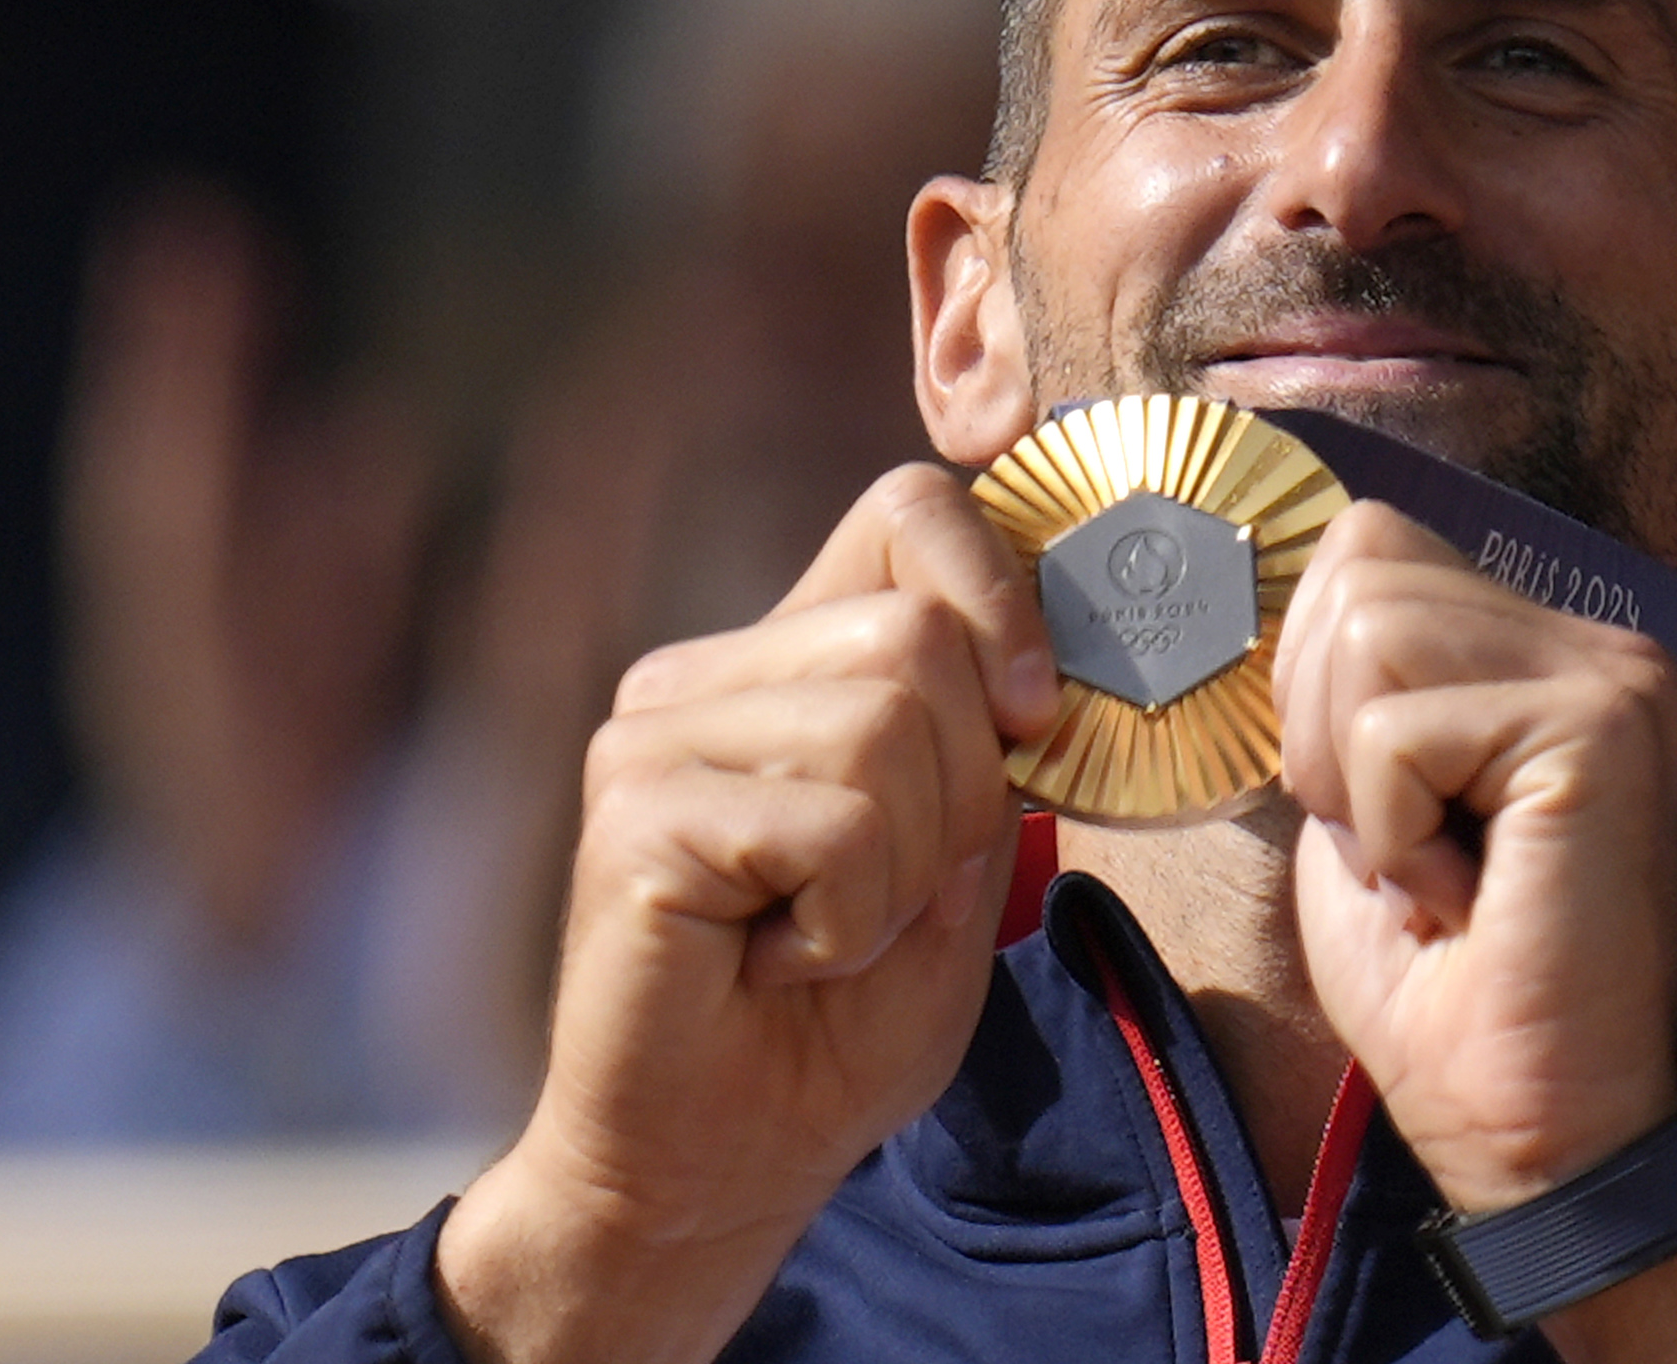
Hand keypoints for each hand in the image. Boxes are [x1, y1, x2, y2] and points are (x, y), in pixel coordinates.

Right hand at [436, 465, 1058, 1363]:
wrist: (721, 1165)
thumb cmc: (839, 1024)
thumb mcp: (963, 866)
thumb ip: (994, 750)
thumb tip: (1040, 662)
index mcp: (792, 657)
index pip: (913, 510)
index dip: (1004, 595)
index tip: (1032, 722)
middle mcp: (709, 671)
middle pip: (922, 633)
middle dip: (961, 789)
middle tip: (885, 893)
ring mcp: (655, 735)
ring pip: (886, 724)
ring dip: (904, 868)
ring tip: (825, 932)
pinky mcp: (636, 815)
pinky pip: (833, 826)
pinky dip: (848, 921)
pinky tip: (780, 962)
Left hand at [1274, 503, 1676, 1213]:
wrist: (1534, 1129)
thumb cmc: (1440, 989)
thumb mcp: (1358, 804)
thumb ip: (1341, 689)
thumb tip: (1259, 588)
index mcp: (1539, 644)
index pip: (1366, 541)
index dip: (1308, 673)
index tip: (1369, 806)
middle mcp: (1593, 639)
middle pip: (1358, 565)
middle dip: (1323, 725)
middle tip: (1401, 843)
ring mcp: (1610, 674)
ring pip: (1367, 628)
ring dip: (1358, 781)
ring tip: (1433, 866)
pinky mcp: (1599, 728)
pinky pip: (1398, 729)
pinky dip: (1393, 833)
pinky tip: (1464, 898)